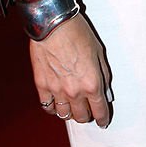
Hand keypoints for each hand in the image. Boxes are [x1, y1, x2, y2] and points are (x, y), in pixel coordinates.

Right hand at [31, 12, 111, 126]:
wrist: (53, 25)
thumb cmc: (77, 33)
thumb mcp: (99, 52)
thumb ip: (103, 75)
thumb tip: (104, 90)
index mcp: (92, 83)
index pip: (99, 110)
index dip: (102, 118)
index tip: (103, 121)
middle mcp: (74, 91)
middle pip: (81, 116)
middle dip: (87, 116)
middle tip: (89, 112)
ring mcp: (57, 90)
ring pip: (64, 114)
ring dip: (70, 113)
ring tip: (73, 108)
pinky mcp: (41, 86)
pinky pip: (47, 107)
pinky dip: (53, 108)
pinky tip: (56, 104)